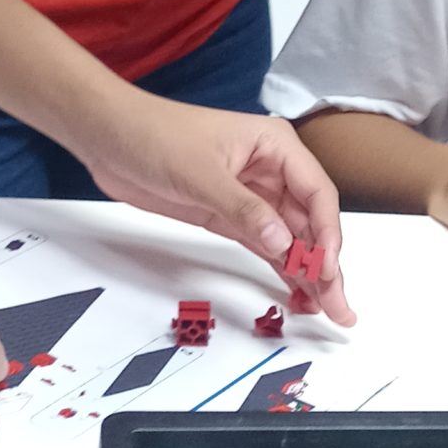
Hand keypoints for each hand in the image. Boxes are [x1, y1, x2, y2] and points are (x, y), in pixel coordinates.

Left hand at [71, 95, 355, 325]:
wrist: (109, 138)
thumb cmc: (155, 137)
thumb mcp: (201, 174)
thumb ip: (245, 210)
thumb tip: (284, 244)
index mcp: (275, 145)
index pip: (317, 193)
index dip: (327, 234)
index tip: (326, 269)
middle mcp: (272, 170)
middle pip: (310, 221)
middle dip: (325, 263)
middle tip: (339, 306)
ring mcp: (252, 195)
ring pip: (292, 238)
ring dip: (307, 272)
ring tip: (324, 310)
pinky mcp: (231, 215)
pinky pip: (266, 245)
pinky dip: (281, 268)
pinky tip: (297, 293)